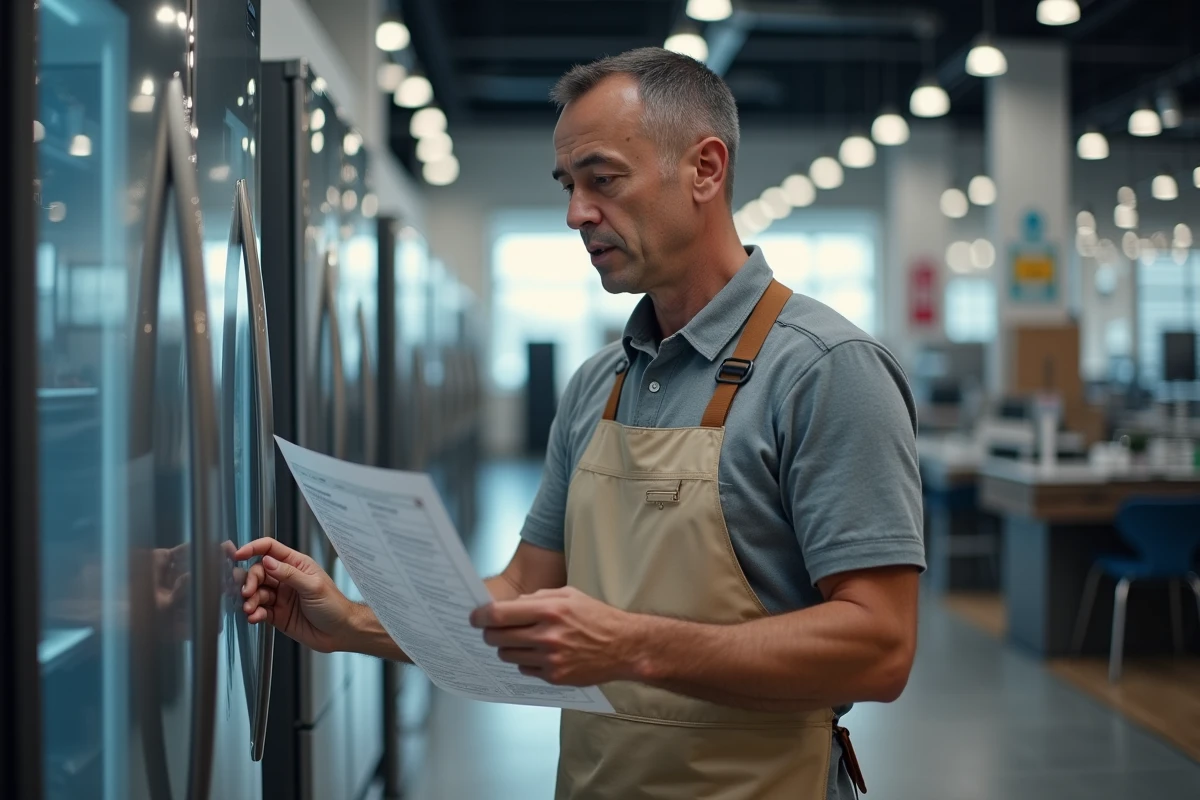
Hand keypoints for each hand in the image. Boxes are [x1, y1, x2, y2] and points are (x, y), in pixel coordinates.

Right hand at [235, 538, 352, 653]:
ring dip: (250, 600)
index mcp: (297, 565)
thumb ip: (289, 574)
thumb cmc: (335, 606)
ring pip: (257, 592)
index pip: (271, 549)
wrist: (340, 633)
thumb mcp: (313, 586)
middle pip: (259, 572)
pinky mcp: (277, 614)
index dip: (253, 548)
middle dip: (250, 581)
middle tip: (248, 592)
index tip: (238, 555)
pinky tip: (254, 617)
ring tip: (250, 608)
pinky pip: (259, 610)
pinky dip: (254, 613)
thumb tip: (267, 561)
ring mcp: (280, 596)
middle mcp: (286, 579)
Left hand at [470, 586, 641, 685]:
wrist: (623, 646)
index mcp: (550, 610)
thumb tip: (510, 606)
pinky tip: (537, 653)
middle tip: (491, 630)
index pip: (499, 614)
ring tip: (518, 640)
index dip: (480, 616)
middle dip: (489, 633)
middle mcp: (547, 636)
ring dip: (506, 648)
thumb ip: (537, 598)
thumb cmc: (597, 617)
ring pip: (507, 655)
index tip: (475, 618)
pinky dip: (524, 661)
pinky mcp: (554, 677)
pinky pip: (524, 670)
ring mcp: (550, 659)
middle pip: (497, 638)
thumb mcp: (569, 594)